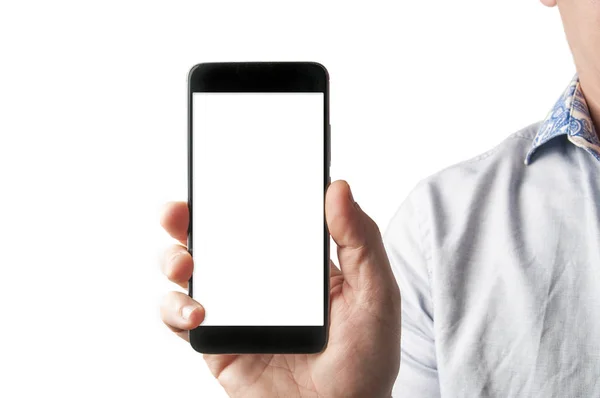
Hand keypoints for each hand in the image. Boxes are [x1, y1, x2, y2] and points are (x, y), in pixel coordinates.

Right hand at [159, 180, 400, 396]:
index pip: (261, 216)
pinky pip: (179, 318)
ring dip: (172, 258)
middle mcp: (259, 279)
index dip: (238, 191)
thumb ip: (360, 241)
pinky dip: (175, 308)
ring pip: (187, 271)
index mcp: (294, 261)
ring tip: (185, 263)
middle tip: (179, 211)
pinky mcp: (216, 342)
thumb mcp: (376, 294)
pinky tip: (197, 310)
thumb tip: (338, 187)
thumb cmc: (364, 360)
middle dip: (186, 218)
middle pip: (213, 237)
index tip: (226, 169)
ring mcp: (235, 309)